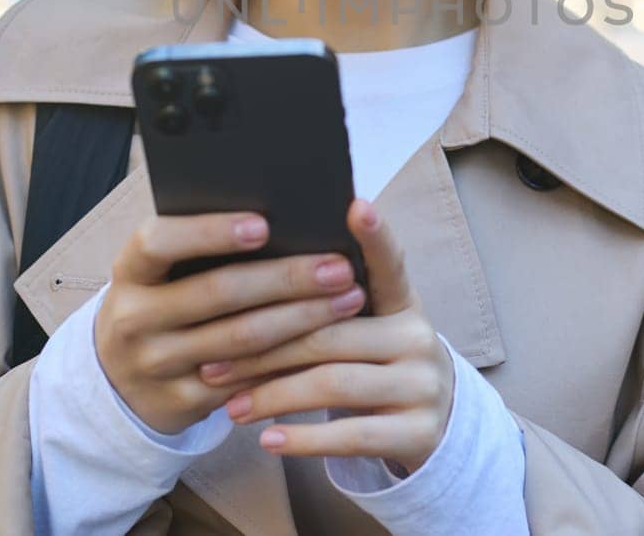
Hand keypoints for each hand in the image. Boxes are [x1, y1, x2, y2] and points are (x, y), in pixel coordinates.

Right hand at [94, 210, 367, 434]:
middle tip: (338, 267)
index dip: (209, 232)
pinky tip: (329, 345)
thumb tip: (286, 218)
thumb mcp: (163, 273)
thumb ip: (203, 248)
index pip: (159, 242)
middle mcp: (134, 318)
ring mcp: (154, 365)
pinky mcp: (179, 403)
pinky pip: (245, 382)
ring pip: (241, 341)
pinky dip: (290, 362)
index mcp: (130, 270)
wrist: (121, 378)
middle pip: (217, 293)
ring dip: (302, 319)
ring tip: (349, 299)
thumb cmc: (163, 301)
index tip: (264, 224)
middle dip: (286, 278)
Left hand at [198, 199, 455, 474]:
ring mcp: (422, 386)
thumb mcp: (367, 328)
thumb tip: (248, 277)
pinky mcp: (419, 433)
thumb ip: (326, 305)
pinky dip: (304, 440)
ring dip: (273, 395)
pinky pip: (352, 435)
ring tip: (230, 406)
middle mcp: (419, 337)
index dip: (375, 235)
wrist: (432, 426)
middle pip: (332, 332)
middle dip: (265, 348)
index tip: (355, 204)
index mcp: (403, 302)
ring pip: (335, 383)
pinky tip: (268, 440)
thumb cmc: (374, 364)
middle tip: (212, 359)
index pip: (390, 262)